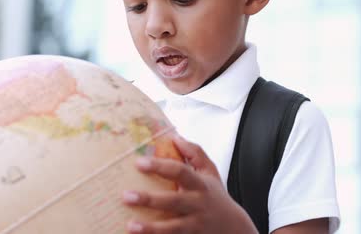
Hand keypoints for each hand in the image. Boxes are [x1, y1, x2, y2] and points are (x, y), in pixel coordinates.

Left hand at [122, 136, 257, 233]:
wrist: (234, 228)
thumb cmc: (216, 196)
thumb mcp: (211, 172)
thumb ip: (195, 153)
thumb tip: (175, 137)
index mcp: (200, 185)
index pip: (180, 172)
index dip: (160, 166)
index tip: (139, 162)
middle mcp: (197, 205)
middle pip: (173, 201)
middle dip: (149, 199)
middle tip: (126, 195)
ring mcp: (194, 225)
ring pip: (172, 228)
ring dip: (151, 228)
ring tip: (130, 226)